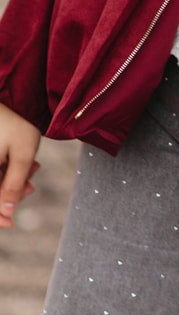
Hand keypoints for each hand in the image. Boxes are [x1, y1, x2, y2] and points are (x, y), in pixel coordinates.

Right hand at [0, 102, 40, 229]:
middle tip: (31, 185)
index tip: (11, 222)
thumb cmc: (17, 120)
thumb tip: (8, 212)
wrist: (13, 93)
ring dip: (12, 180)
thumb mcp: (22, 152)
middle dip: (10, 192)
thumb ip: (15, 183)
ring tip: (34, 168)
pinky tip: (27, 163)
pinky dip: (8, 170)